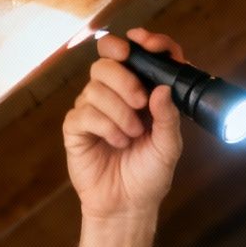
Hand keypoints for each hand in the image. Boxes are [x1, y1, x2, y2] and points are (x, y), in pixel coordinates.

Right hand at [63, 27, 185, 220]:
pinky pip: (84, 112)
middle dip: (124, 77)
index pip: (138, 53)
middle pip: (108, 60)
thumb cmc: (149, 174)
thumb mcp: (169, 146)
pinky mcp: (76, 126)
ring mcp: (93, 108)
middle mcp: (115, 94)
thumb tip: (163, 89)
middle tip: (139, 101)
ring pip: (96, 86)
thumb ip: (169, 117)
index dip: (143, 42)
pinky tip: (117, 143)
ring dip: (119, 111)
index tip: (146, 43)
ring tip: (132, 135)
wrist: (127, 205)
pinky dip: (105, 126)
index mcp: (141, 91)